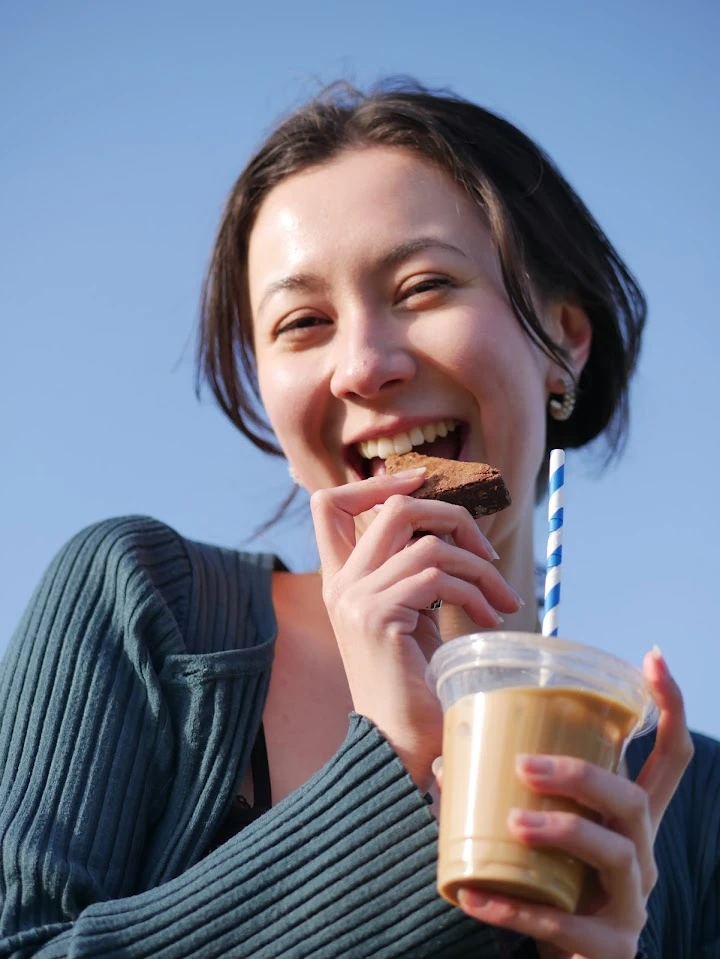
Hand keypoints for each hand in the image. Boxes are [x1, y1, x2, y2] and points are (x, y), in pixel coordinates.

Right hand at [311, 469, 521, 789]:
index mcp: (340, 579)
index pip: (330, 504)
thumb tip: (452, 529)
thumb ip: (412, 570)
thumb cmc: (414, 683)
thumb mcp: (410, 613)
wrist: (401, 746)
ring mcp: (355, 600)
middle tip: (487, 551)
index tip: (424, 478)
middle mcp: (339, 585)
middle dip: (452, 516)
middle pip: (393, 508)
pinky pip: (437, 577)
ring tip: (501, 600)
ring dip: (477, 565)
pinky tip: (490, 617)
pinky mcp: (378, 618)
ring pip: (427, 542)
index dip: (377, 482)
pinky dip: (475, 590)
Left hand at [451, 647, 693, 958]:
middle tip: (524, 765)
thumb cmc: (555, 887)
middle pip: (633, 799)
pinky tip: (473, 897)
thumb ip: (506, 797)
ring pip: (615, 854)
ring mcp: (632, 902)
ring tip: (514, 821)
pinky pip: (567, 926)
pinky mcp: (611, 946)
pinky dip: (515, 910)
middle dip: (582, 775)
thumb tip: (444, 759)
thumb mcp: (545, 838)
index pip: (667, 758)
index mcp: (628, 819)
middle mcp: (641, 854)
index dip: (667, 706)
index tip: (651, 658)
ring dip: (562, 831)